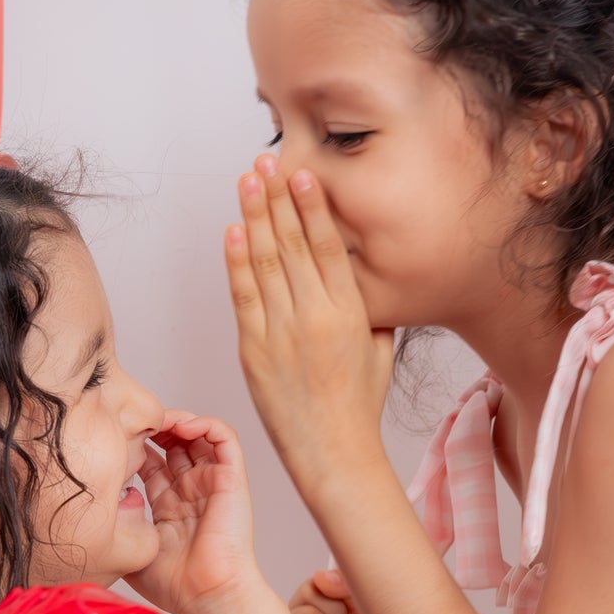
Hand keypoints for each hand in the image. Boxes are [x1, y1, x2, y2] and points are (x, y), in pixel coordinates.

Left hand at [125, 411, 263, 613]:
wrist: (208, 595)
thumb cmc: (174, 585)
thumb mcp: (132, 550)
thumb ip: (117, 526)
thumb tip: (96, 505)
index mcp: (170, 507)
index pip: (152, 463)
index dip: (135, 446)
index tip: (115, 440)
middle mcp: (192, 491)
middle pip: (174, 444)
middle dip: (153, 427)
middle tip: (133, 421)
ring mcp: (212, 483)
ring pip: (199, 434)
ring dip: (178, 419)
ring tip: (157, 418)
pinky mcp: (232, 478)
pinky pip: (224, 437)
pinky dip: (205, 423)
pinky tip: (181, 426)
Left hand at [225, 158, 394, 496]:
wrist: (332, 452)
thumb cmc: (358, 403)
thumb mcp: (380, 348)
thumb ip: (371, 308)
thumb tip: (363, 273)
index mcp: (349, 312)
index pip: (326, 247)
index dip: (312, 207)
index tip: (303, 174)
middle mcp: (313, 316)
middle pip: (291, 244)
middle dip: (278, 198)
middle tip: (267, 161)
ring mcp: (280, 332)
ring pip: (264, 262)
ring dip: (254, 217)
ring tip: (248, 181)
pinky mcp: (253, 351)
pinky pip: (243, 297)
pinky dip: (236, 262)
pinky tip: (233, 230)